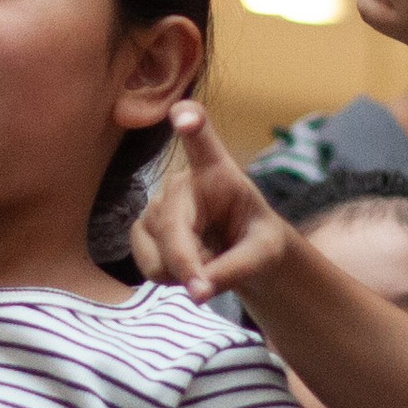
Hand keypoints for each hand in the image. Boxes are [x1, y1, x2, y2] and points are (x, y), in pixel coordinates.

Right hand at [130, 104, 291, 304]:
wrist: (240, 248)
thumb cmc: (257, 239)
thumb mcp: (265, 253)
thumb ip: (237, 268)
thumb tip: (198, 290)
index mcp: (218, 172)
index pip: (202, 142)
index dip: (191, 125)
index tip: (184, 116)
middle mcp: (180, 181)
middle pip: (172, 226)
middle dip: (186, 263)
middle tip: (203, 291)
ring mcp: (156, 205)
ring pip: (159, 254)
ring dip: (184, 272)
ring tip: (207, 259)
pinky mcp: (141, 229)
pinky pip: (147, 265)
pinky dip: (170, 277)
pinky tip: (187, 265)